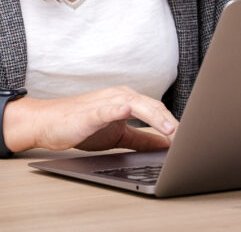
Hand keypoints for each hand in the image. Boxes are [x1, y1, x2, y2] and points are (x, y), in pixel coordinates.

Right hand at [14, 87, 178, 151]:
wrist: (49, 122)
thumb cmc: (81, 125)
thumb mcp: (118, 135)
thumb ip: (141, 138)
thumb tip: (165, 144)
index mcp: (128, 101)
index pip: (158, 110)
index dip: (174, 123)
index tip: (191, 137)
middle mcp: (120, 96)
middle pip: (152, 106)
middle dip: (171, 121)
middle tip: (188, 137)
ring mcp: (106, 102)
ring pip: (137, 104)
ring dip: (156, 116)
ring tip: (171, 129)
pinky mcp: (91, 111)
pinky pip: (108, 108)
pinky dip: (120, 109)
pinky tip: (128, 110)